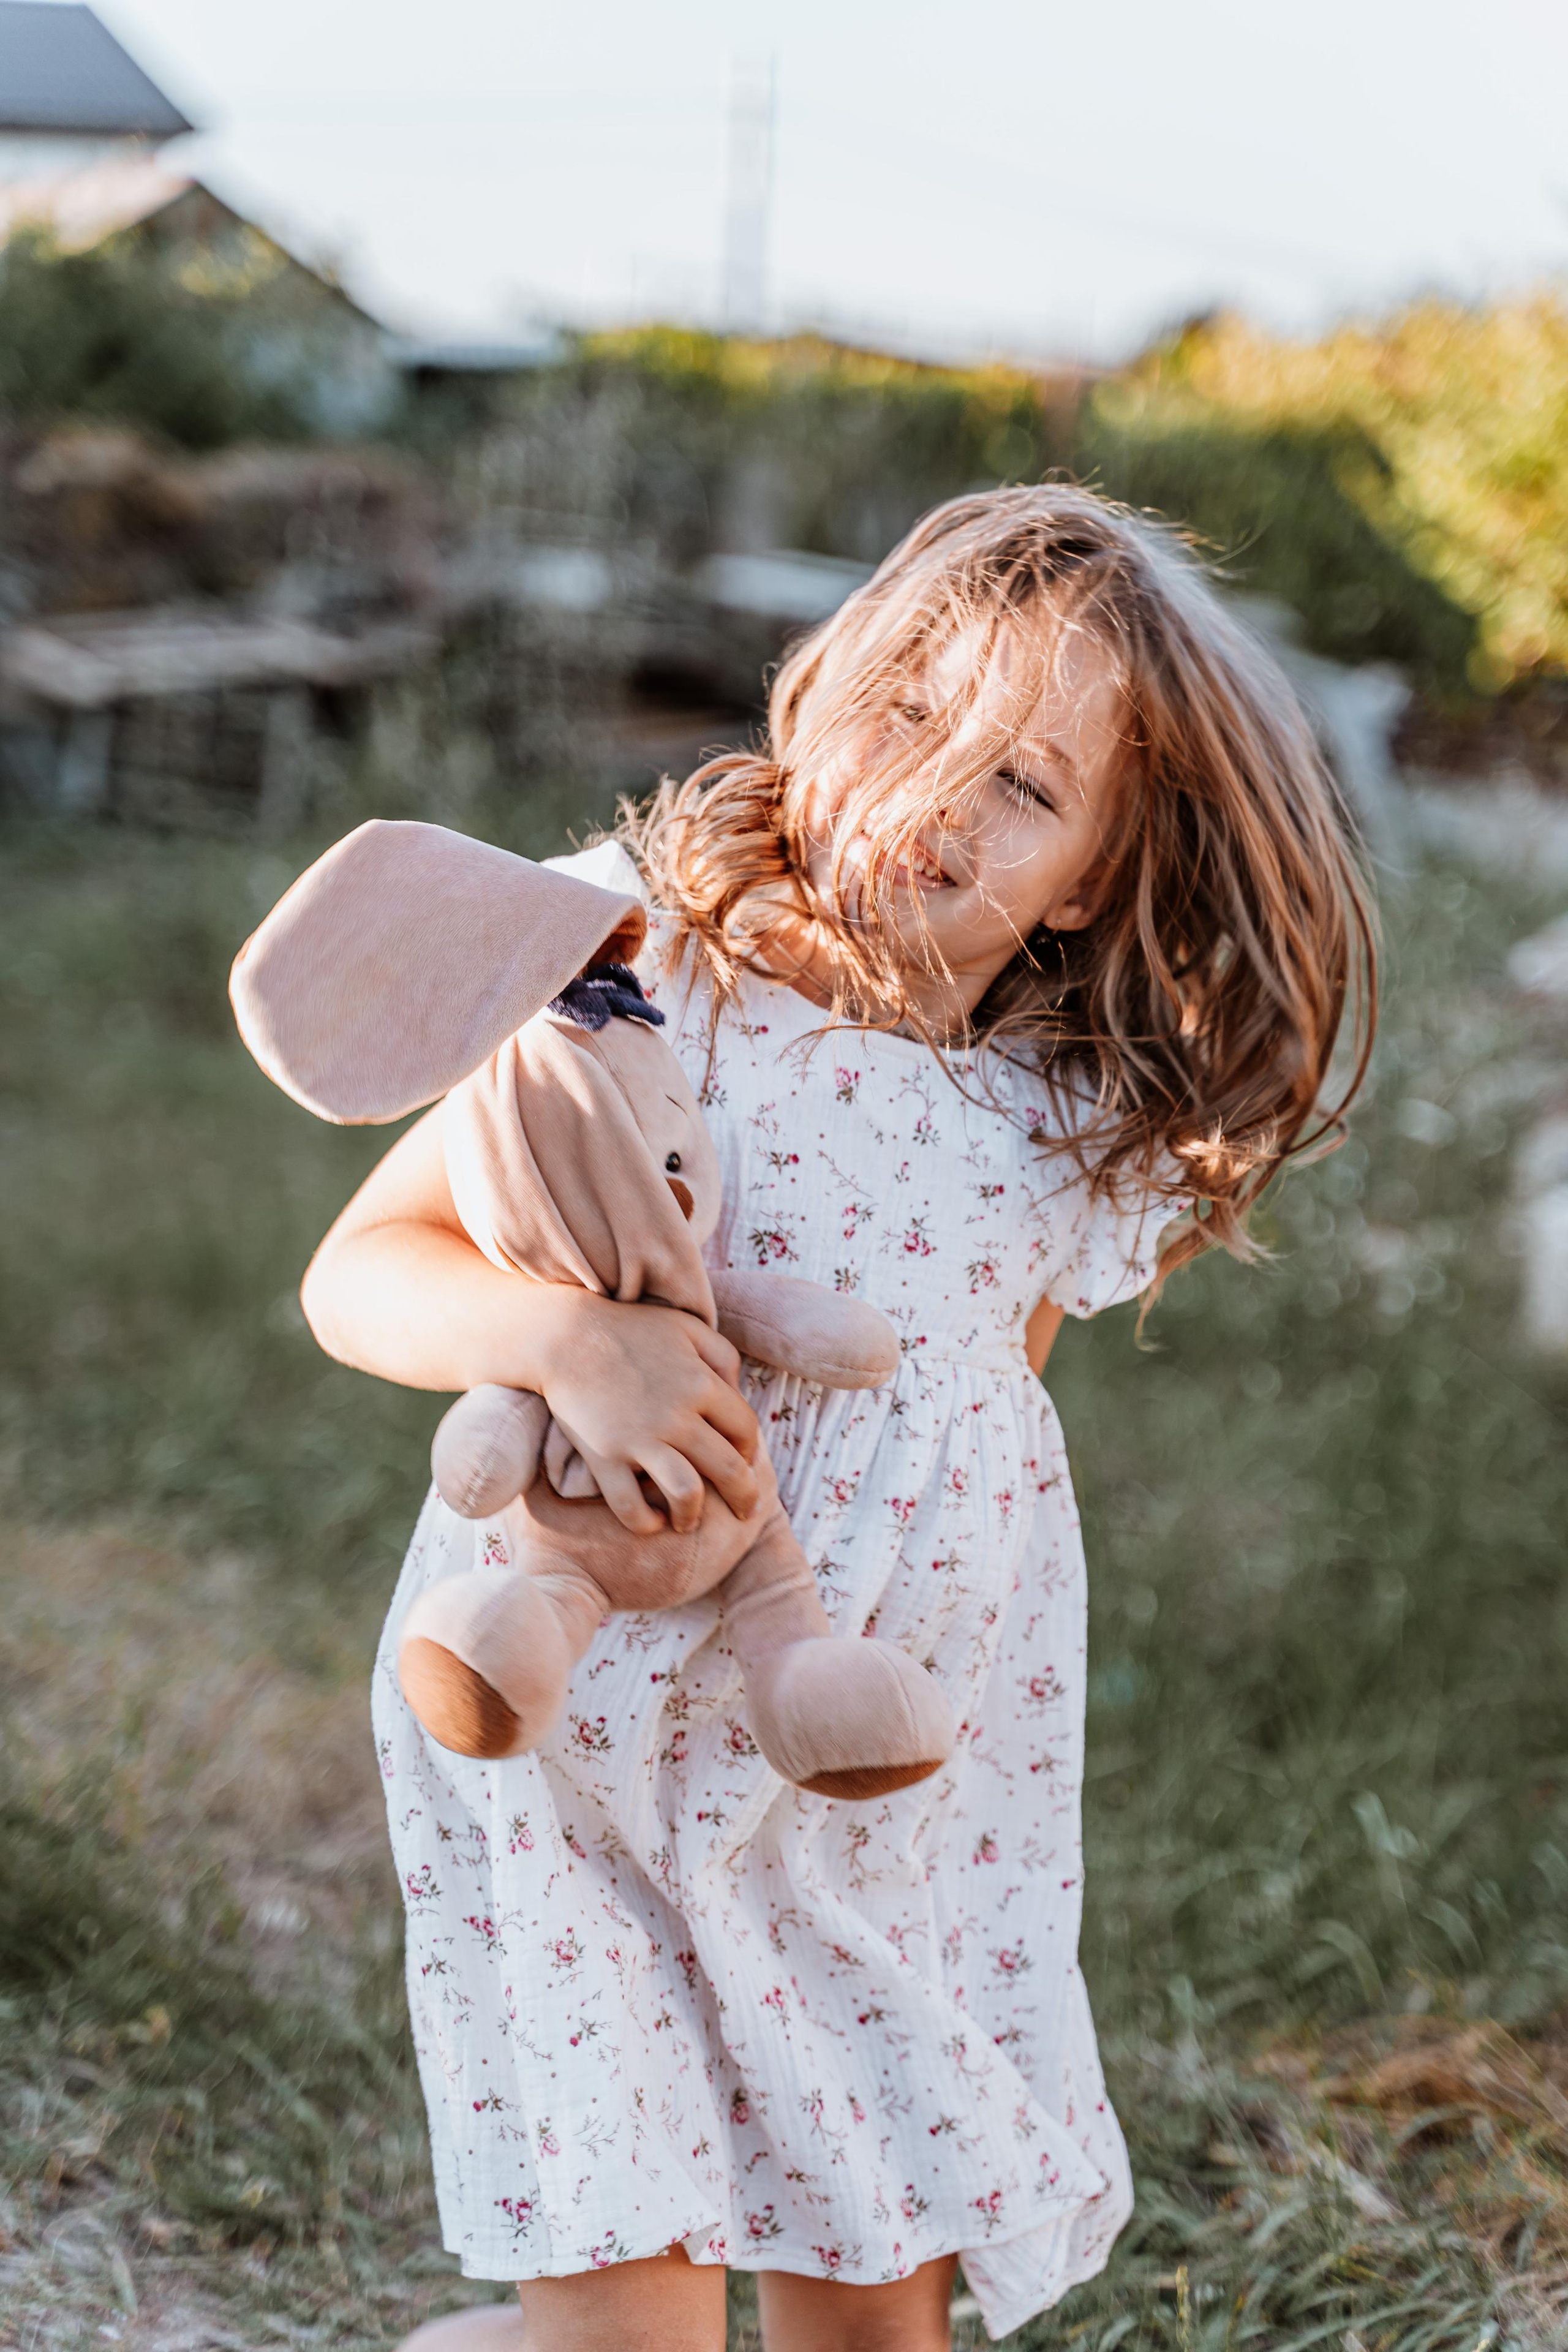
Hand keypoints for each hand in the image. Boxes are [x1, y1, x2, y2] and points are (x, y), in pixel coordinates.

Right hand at [528, 1290, 759, 1535]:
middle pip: (730, 1470)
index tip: (743, 1462)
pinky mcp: (604, 1456)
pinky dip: (645, 1523)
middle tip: (744, 1510)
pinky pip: (630, 1506)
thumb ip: (723, 1356)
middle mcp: (677, 1415)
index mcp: (702, 1383)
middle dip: (744, 1497)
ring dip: (693, 1515)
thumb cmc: (630, 1330)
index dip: (751, 1452)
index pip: (746, 1431)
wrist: (564, 1335)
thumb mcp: (687, 1328)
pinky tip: (651, 1520)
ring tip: (688, 1520)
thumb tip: (737, 1395)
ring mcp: (639, 1439)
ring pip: (687, 1494)